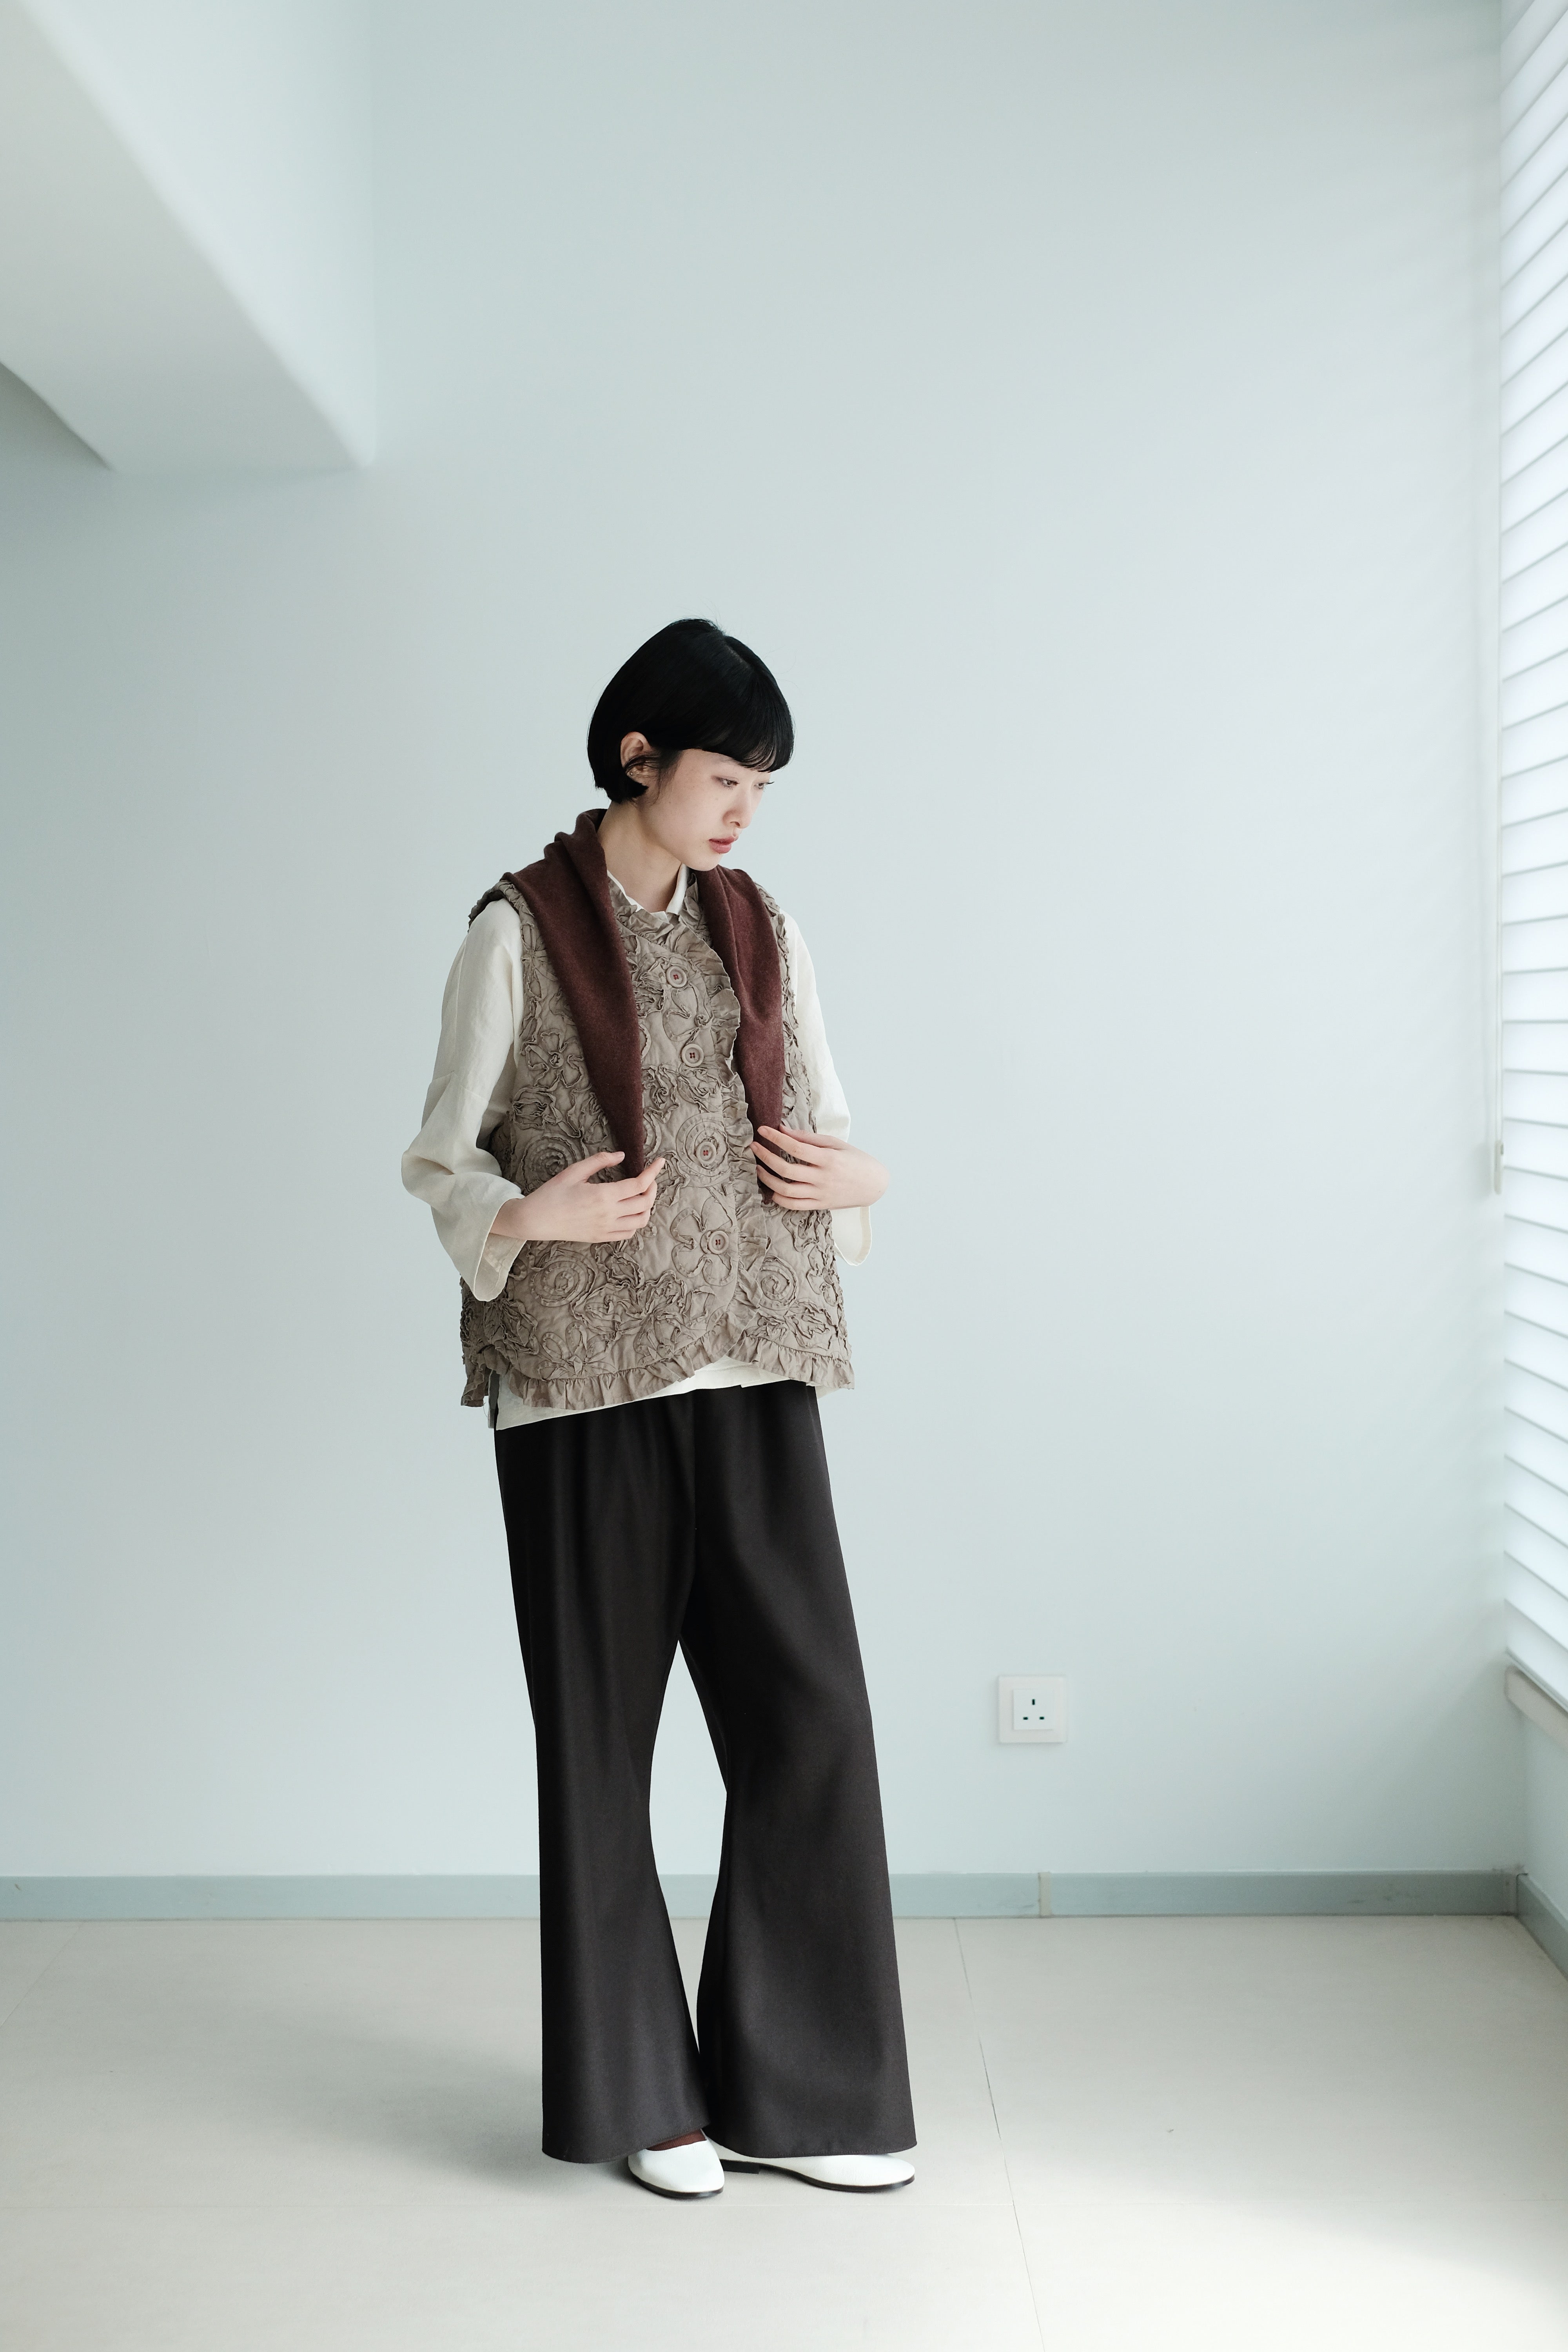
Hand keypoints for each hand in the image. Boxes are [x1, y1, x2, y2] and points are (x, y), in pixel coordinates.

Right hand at [488, 1151, 664, 1245]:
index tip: (660, 1162)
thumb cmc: (552, 1194)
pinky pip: (628, 1233)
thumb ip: (600, 1161)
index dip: (653, 1172)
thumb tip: (622, 1155)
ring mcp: (606, 1229)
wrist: (535, 1220)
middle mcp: (609, 1214)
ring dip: (647, 1206)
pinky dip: (636, 1222)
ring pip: (641, 1221)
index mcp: (603, 1196)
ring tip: (643, 1194)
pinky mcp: (600, 1237)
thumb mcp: (574, 1171)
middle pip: (645, 1203)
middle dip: (652, 1187)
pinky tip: (631, 1211)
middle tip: (649, 1177)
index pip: (639, 1184)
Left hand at [749, 1126, 887, 1212]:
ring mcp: (820, 1194)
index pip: (795, 1148)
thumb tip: (784, 1130)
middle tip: (754, 1147)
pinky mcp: (819, 1205)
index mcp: (828, 1159)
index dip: (776, 1138)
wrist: (874, 1184)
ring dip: (767, 1179)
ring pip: (786, 1191)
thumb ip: (809, 1138)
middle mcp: (823, 1178)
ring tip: (758, 1168)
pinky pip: (794, 1206)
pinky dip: (778, 1198)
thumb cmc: (855, 1160)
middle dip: (766, 1157)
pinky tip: (771, 1189)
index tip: (763, 1130)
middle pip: (786, 1170)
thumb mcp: (836, 1144)